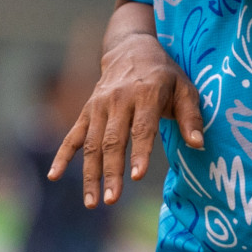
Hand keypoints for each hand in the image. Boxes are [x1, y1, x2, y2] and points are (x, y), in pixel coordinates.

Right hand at [48, 32, 204, 206]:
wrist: (130, 49)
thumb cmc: (164, 75)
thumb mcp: (184, 88)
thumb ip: (191, 117)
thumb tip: (197, 144)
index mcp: (146, 94)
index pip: (141, 127)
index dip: (139, 152)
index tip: (137, 176)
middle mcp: (118, 100)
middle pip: (113, 140)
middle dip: (112, 171)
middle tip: (111, 200)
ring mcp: (99, 105)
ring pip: (92, 144)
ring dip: (91, 174)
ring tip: (92, 202)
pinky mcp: (87, 111)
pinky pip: (72, 135)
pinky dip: (62, 155)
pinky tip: (53, 176)